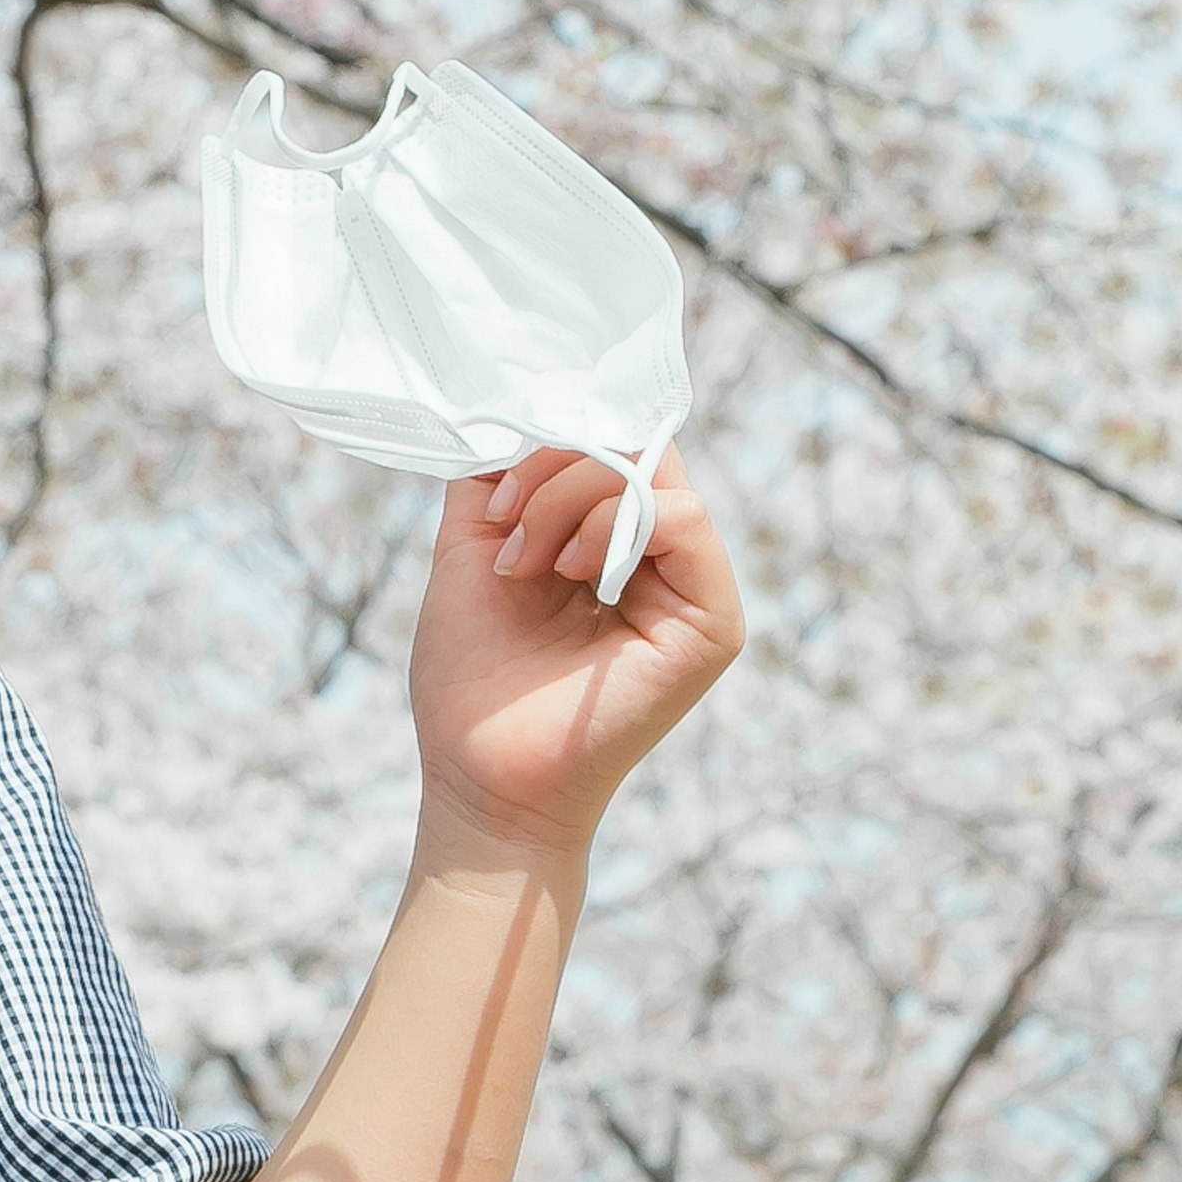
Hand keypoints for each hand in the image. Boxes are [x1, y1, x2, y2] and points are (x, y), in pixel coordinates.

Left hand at [406, 445, 744, 861]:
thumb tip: (512, 409)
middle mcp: (658, 559)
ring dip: (566, 498)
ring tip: (522, 562)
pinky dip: (613, 522)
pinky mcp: (711, 621)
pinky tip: (566, 571)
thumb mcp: (470, 548)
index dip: (553, 437)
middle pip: (632, 445)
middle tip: (502, 525)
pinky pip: (684, 519)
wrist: (479, 772)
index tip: (493, 486)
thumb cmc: (472, 676)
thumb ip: (493, 478)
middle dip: (551, 467)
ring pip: (650, 472)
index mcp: (608, 540)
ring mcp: (690, 587)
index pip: (610, 443)